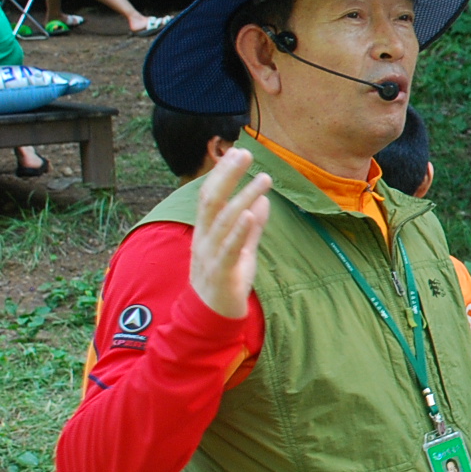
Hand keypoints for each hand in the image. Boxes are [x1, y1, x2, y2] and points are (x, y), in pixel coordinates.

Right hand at [189, 149, 271, 319]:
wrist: (211, 319)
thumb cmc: (225, 282)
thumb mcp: (241, 250)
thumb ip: (251, 227)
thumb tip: (261, 201)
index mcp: (206, 232)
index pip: (210, 195)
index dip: (222, 173)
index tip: (237, 152)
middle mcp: (204, 239)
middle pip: (211, 200)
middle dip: (227, 175)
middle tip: (244, 153)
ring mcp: (210, 256)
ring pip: (224, 221)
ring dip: (243, 196)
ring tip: (263, 178)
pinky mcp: (222, 273)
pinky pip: (230, 248)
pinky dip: (239, 229)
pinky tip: (250, 211)